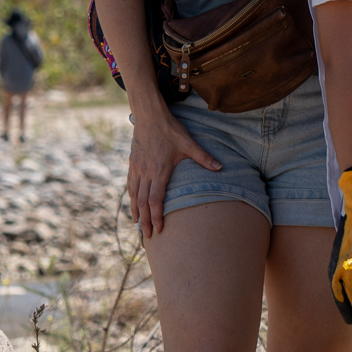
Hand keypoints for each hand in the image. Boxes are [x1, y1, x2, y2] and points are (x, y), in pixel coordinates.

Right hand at [124, 105, 220, 238]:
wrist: (149, 115)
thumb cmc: (170, 129)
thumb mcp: (189, 143)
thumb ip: (204, 157)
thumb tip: (221, 168)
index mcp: (159, 171)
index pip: (156, 200)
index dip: (156, 217)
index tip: (158, 230)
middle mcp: (145, 173)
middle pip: (143, 203)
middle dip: (145, 221)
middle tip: (147, 236)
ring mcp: (137, 168)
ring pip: (134, 195)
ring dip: (136, 211)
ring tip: (137, 225)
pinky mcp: (132, 163)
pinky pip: (130, 184)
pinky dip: (131, 197)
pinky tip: (132, 203)